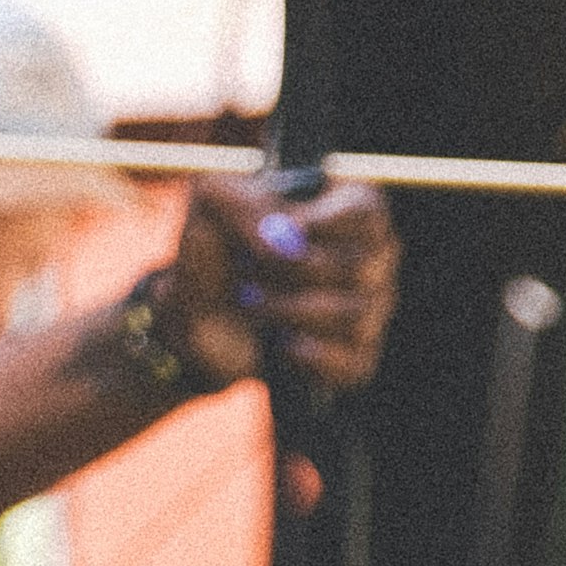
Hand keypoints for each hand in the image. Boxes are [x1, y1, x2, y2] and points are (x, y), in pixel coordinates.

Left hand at [164, 173, 396, 394]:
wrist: (195, 314)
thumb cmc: (216, 246)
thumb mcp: (212, 202)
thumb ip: (244, 205)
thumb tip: (283, 241)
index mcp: (347, 209)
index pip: (367, 211)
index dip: (326, 223)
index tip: (284, 229)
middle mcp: (370, 258)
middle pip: (358, 266)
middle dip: (290, 272)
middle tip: (246, 271)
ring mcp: (368, 310)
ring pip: (352, 315)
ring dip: (289, 311)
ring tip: (252, 304)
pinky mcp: (353, 358)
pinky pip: (351, 363)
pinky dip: (307, 356)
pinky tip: (280, 343)